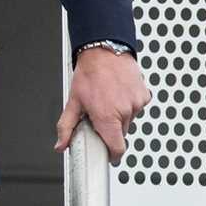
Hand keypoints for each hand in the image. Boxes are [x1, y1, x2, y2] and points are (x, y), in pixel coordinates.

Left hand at [55, 49, 150, 163]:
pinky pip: (136, 107)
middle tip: (100, 113)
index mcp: (107, 117)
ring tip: (108, 99)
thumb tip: (61, 144)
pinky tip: (118, 93)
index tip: (109, 154)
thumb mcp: (73, 102)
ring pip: (129, 119)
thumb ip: (66, 127)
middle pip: (120, 133)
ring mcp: (136, 103)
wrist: (105, 51)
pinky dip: (129, 104)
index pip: (117, 148)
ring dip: (120, 114)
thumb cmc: (89, 73)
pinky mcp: (144, 95)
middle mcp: (124, 112)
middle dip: (110, 128)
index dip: (112, 154)